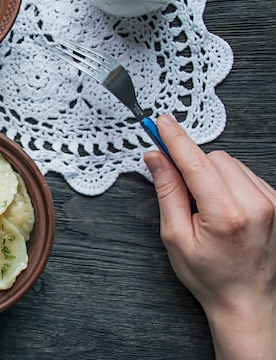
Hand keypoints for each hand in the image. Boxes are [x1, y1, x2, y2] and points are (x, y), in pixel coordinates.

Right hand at [144, 114, 275, 359]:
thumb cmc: (208, 275)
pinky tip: (221, 205)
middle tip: (179, 186)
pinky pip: (245, 173)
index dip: (175, 139)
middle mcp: (254, 203)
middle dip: (192, 165)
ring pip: (230, 162)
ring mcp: (270, 201)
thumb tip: (156, 157)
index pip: (196, 163)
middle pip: (214, 157)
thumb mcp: (175, 236)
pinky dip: (227, 181)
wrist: (246, 299)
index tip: (160, 122)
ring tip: (204, 205)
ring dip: (211, 173)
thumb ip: (167, 191)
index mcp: (225, 214)